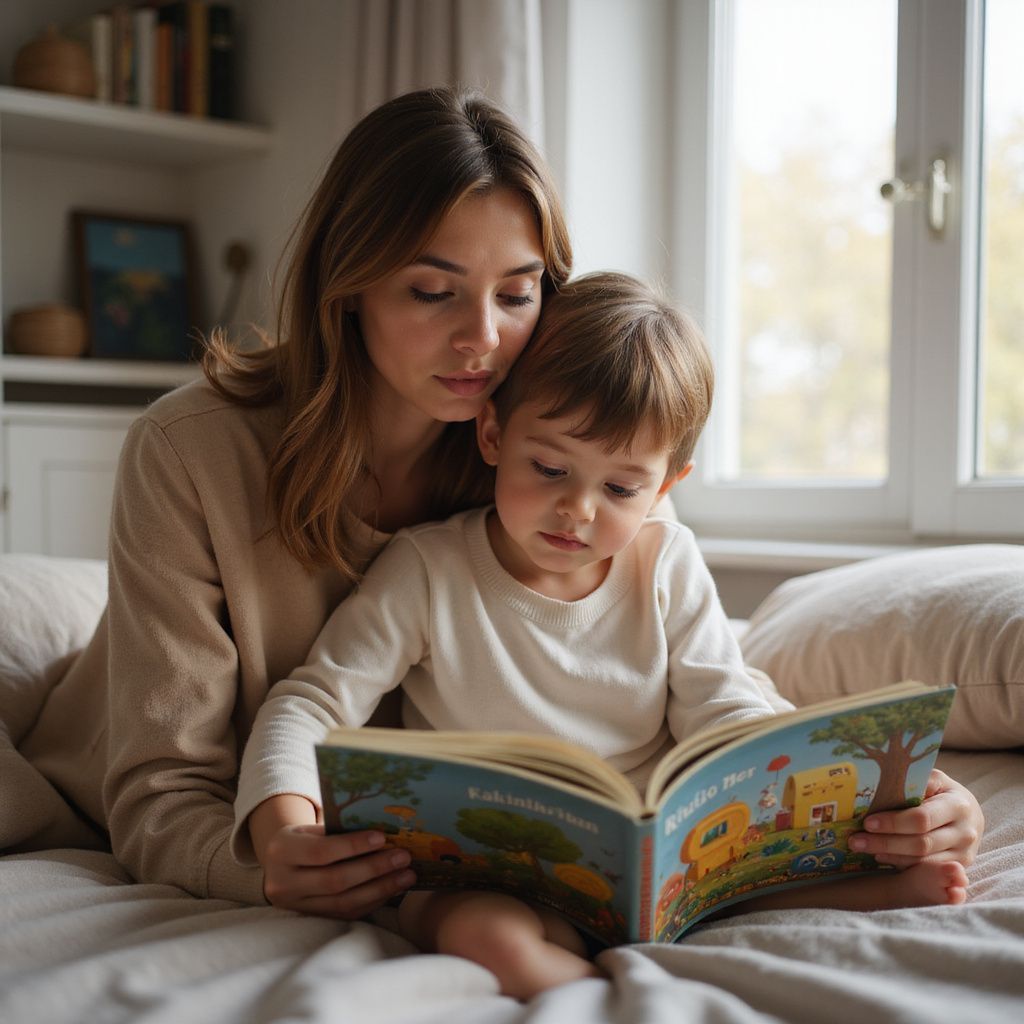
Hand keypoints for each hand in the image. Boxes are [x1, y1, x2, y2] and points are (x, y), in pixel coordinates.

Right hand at [250, 794, 414, 916]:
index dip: (353, 846)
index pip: (320, 851)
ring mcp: (297, 906)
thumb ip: (338, 830)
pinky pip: (347, 914)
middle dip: (373, 869)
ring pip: (344, 903)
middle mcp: (283, 883)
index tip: (382, 838)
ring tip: (407, 875)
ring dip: (380, 889)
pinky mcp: (313, 919)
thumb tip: (385, 830)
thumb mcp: (310, 828)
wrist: (279, 866)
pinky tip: (393, 888)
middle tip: (403, 857)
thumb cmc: (303, 838)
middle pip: (335, 881)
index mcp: (281, 851)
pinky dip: (373, 900)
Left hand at [847, 768, 983, 868]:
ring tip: (862, 848)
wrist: (970, 814)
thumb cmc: (943, 792)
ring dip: (889, 855)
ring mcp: (964, 853)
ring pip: (922, 860)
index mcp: (958, 805)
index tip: (867, 822)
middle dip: (885, 842)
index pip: (922, 818)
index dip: (893, 822)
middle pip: (920, 843)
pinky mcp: (959, 868)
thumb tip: (882, 782)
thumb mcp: (933, 779)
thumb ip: (915, 781)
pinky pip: (926, 870)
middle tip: (855, 840)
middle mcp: (965, 832)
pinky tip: (881, 856)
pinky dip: (902, 864)